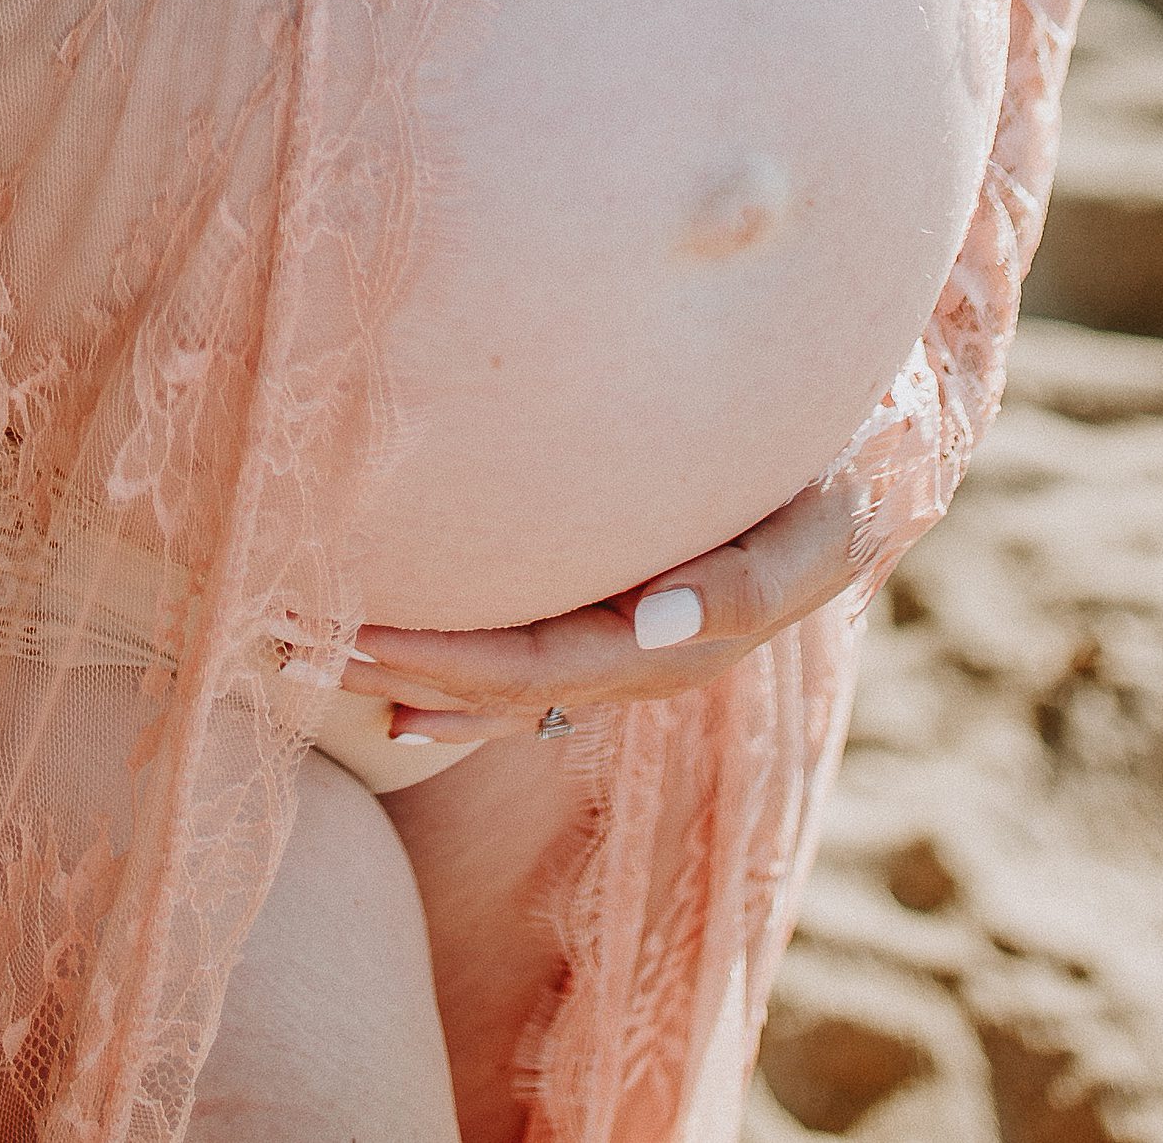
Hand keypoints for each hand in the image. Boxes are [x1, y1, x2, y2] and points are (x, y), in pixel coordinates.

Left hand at [336, 466, 885, 754]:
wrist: (875, 461)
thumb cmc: (842, 469)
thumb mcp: (821, 518)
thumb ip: (744, 580)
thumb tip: (649, 627)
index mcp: (681, 641)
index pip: (545, 665)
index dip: (449, 664)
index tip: (357, 636)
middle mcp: (644, 662)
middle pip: (501, 687)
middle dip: (393, 670)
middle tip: (286, 641)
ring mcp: (629, 650)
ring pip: (501, 686)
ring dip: (401, 678)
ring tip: (300, 660)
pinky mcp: (618, 623)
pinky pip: (524, 673)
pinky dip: (452, 687)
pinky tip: (385, 700)